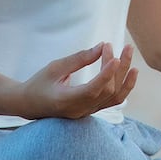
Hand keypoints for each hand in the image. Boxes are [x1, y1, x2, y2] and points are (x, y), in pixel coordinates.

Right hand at [19, 42, 137, 119]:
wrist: (29, 104)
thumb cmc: (39, 83)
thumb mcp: (55, 68)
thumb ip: (79, 59)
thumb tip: (102, 46)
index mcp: (66, 101)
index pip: (93, 90)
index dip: (106, 74)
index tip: (115, 56)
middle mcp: (79, 110)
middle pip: (107, 91)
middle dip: (117, 67)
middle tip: (119, 46)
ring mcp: (87, 113)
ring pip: (114, 97)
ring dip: (126, 76)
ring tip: (130, 54)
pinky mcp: (91, 110)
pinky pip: (113, 101)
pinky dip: (124, 86)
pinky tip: (131, 72)